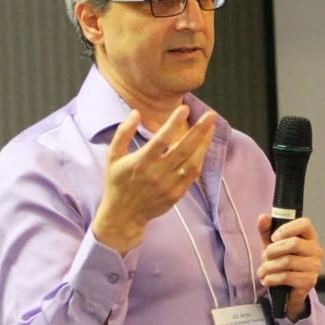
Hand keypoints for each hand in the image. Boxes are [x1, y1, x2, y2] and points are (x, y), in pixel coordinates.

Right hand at [92, 106, 216, 253]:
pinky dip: (200, 160)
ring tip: (211, 128)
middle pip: (183, 149)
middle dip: (199, 131)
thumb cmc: (117, 182)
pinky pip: (193, 175)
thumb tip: (136, 112)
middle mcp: (156, 174)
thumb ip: (123, 133)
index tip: (185, 108)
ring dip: (204, 145)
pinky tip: (204, 147)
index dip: (174, 123)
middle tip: (211, 115)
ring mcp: (168, 185)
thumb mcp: (113, 156)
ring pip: (192, 163)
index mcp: (140, 163)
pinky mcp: (176, 194)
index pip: (161, 140)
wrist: (123, 215)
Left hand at [257, 215, 324, 321]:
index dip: (287, 228)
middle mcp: (316, 250)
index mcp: (309, 236)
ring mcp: (314, 266)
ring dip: (269, 267)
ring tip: (262, 271)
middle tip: (264, 256)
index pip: (305, 224)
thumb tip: (262, 217)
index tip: (273, 237)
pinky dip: (272, 278)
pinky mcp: (309, 281)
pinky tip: (266, 280)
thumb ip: (267, 230)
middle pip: (294, 243)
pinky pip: (287, 277)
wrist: (287, 288)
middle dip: (273, 250)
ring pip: (288, 261)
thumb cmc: (282, 260)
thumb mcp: (272, 244)